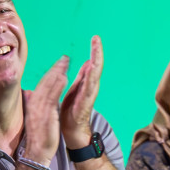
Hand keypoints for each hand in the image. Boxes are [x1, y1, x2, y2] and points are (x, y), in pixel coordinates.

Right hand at [20, 55, 67, 162]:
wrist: (36, 152)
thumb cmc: (38, 137)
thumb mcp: (34, 118)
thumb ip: (34, 105)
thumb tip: (30, 94)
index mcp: (33, 105)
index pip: (43, 85)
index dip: (51, 73)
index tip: (59, 65)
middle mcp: (35, 104)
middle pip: (45, 82)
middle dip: (55, 69)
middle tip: (65, 58)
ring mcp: (40, 109)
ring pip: (48, 87)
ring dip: (57, 73)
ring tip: (66, 63)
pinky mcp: (46, 115)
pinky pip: (52, 97)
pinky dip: (57, 86)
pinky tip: (64, 77)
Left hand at [60, 35, 102, 149]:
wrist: (71, 130)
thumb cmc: (73, 110)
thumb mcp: (76, 89)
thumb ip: (82, 77)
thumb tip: (87, 62)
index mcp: (87, 83)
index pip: (92, 64)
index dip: (94, 52)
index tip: (95, 38)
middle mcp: (90, 87)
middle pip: (96, 66)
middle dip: (97, 52)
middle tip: (96, 38)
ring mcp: (89, 95)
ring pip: (94, 75)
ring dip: (96, 61)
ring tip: (96, 48)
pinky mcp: (84, 103)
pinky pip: (88, 88)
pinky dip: (90, 77)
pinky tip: (90, 67)